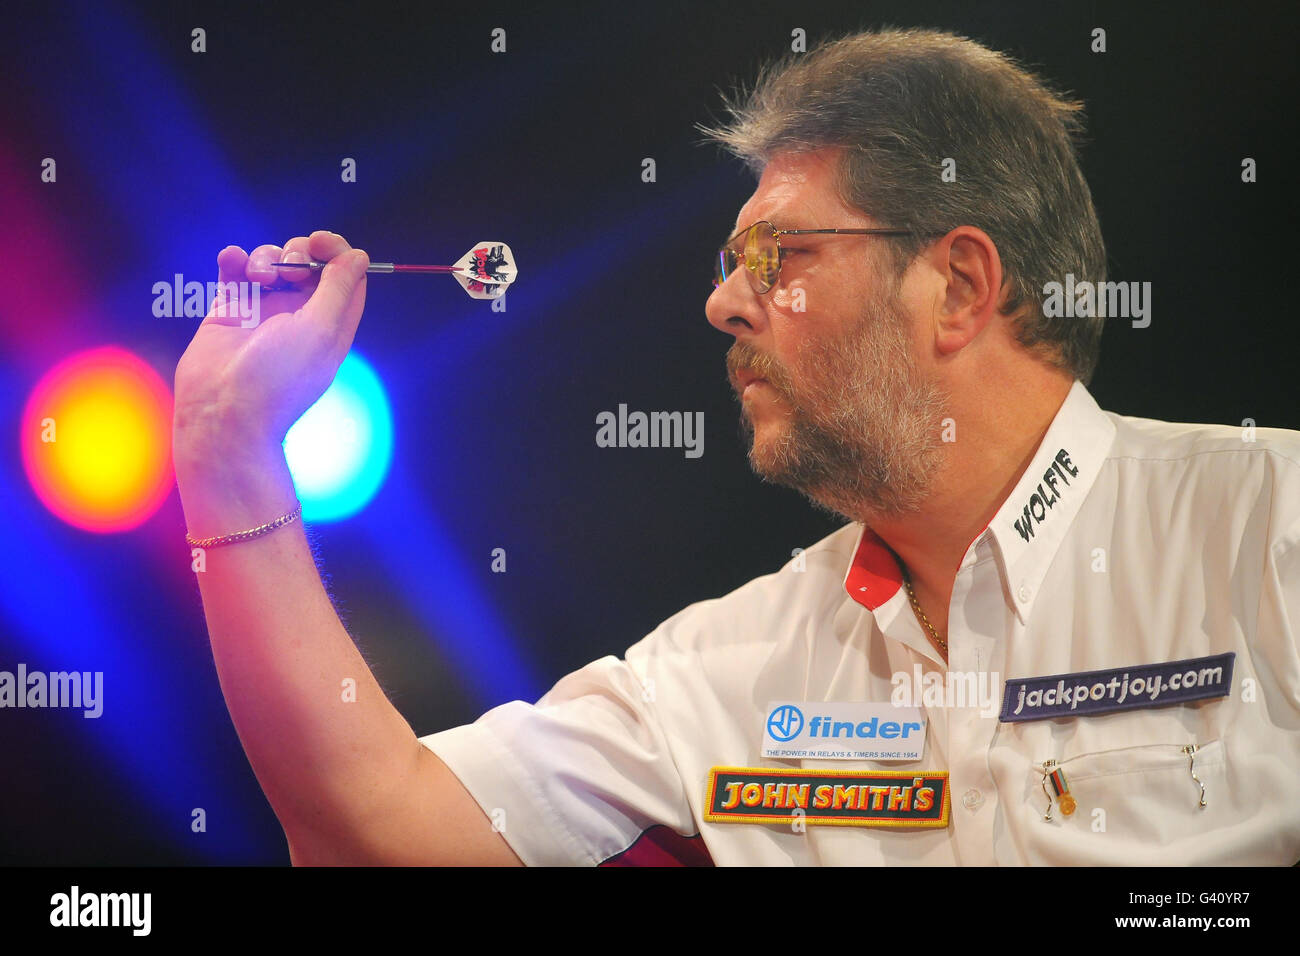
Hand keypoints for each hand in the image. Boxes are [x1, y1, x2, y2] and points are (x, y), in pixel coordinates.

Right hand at [174, 231, 369, 453]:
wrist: (223, 415)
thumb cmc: (277, 380)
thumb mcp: (320, 331)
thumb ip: (338, 290)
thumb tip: (358, 256)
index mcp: (331, 324)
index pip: (345, 276)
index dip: (336, 251)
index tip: (320, 242)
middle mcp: (300, 316)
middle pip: (309, 263)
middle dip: (299, 252)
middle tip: (289, 269)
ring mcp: (263, 312)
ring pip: (271, 262)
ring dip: (266, 256)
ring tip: (257, 278)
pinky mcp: (229, 311)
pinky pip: (234, 272)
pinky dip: (234, 259)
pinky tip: (232, 260)